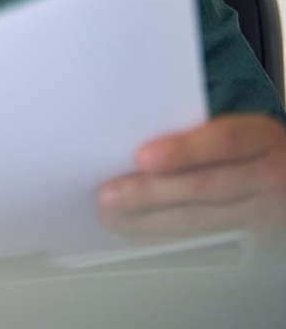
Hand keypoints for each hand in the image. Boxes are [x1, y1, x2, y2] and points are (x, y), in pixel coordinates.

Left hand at [97, 114, 285, 240]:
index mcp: (262, 138)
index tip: (141, 157)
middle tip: (108, 195)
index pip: (224, 142)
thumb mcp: (240, 131)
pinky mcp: (256, 246)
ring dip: (148, 221)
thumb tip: (134, 151)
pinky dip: (166, 240)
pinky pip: (204, 246)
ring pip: (201, 221)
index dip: (182, 150)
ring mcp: (266, 216)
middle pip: (205, 186)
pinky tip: (138, 233)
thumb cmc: (253, 151)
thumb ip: (196, 136)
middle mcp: (269, 178)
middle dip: (149, 192)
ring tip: (111, 216)